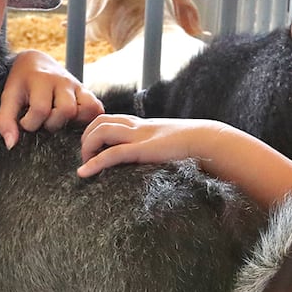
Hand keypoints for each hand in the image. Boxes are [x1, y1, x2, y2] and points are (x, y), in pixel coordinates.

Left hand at [0, 50, 103, 148]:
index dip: (30, 123)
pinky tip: (73, 121)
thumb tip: (11, 145)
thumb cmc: (21, 82)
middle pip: (66, 110)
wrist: (35, 61)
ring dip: (72, 121)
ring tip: (59, 121)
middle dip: (52, 123)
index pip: (41, 109)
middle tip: (43, 122)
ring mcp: (76, 85)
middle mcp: (62, 81)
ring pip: (86, 108)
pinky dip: (88, 117)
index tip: (24, 121)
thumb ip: (5, 121)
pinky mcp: (85, 91)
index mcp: (41, 80)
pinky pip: (96, 107)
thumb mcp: (8, 97)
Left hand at [77, 115, 229, 177]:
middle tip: (87, 158)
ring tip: (86, 165)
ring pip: (101, 132)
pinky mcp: (142, 150)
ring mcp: (139, 136)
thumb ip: (154, 146)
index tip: (92, 148)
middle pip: (99, 121)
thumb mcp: (166, 143)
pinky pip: (112, 153)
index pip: (109, 118)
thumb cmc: (191, 145)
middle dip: (86, 138)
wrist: (206, 141)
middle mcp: (136, 126)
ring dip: (87, 148)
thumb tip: (151, 157)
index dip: (94, 130)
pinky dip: (94, 163)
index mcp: (141, 124)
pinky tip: (84, 173)